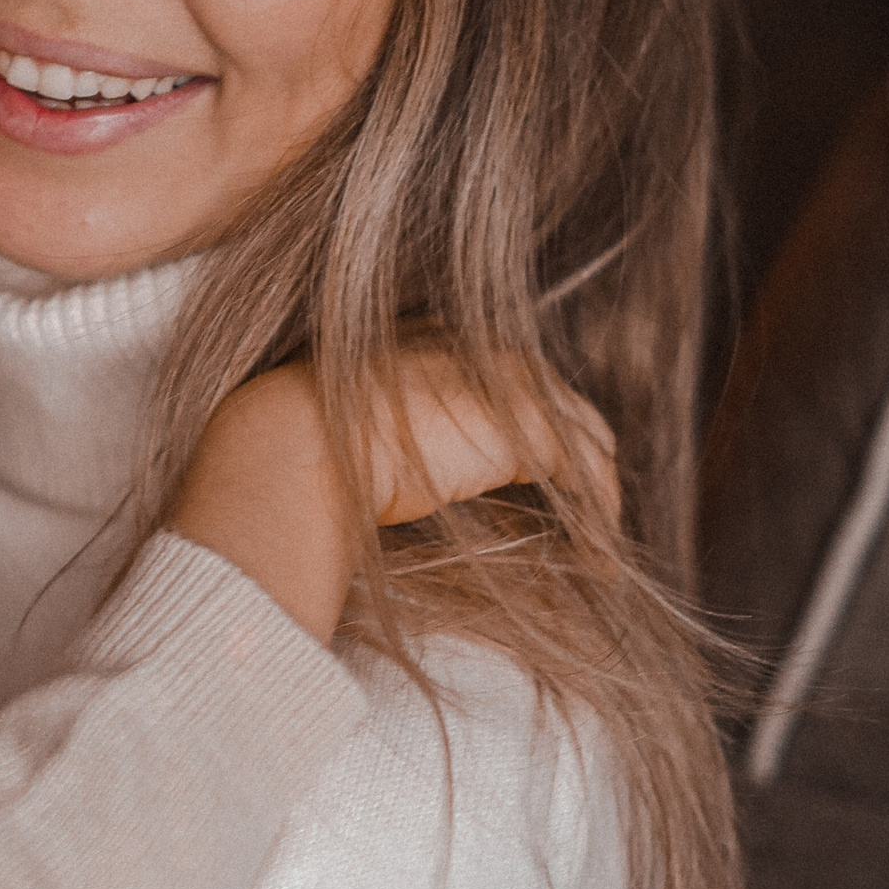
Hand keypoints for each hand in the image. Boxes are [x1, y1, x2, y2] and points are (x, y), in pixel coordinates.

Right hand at [171, 346, 617, 647]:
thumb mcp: (340, 420)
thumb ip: (380, 425)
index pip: (505, 374)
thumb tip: (389, 467)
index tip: (538, 473)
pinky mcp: (524, 427)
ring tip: (595, 542)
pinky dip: (598, 514)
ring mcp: (505, 381)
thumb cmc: (294, 444)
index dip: (528, 424)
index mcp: (430, 332)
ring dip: (593, 490)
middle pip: (555, 398)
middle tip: (582, 510)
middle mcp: (477, 343)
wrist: (289, 445)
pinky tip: (598, 556)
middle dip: (575, 453)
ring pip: (580, 434)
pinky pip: (584, 473)